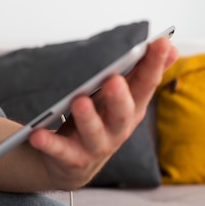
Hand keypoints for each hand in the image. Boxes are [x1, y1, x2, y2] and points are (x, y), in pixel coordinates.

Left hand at [28, 36, 177, 189]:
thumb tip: (168, 45)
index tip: (160, 43)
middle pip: (123, 114)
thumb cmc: (100, 119)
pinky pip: (60, 151)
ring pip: (94, 133)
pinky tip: (36, 134)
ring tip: (79, 101)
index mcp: (131, 109)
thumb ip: (142, 73)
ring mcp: (95, 145)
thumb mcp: (121, 96)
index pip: (146, 85)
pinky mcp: (71, 158)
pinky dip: (49, 143)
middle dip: (120, 97)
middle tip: (114, 79)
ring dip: (87, 118)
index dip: (154, 65)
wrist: (72, 163)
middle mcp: (117, 129)